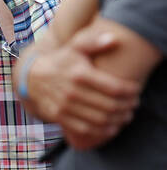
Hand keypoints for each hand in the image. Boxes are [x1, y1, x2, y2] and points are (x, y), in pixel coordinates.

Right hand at [23, 31, 137, 148]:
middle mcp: (72, 91)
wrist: (31, 76)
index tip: (137, 90)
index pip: (115, 88)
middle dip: (127, 107)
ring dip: (118, 120)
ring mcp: (64, 105)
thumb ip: (94, 42)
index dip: (131, 91)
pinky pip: (85, 128)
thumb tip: (114, 38)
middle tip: (134, 105)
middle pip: (110, 105)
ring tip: (126, 115)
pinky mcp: (59, 116)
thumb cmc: (61, 60)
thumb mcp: (74, 47)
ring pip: (100, 119)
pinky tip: (111, 127)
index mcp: (80, 74)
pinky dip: (102, 130)